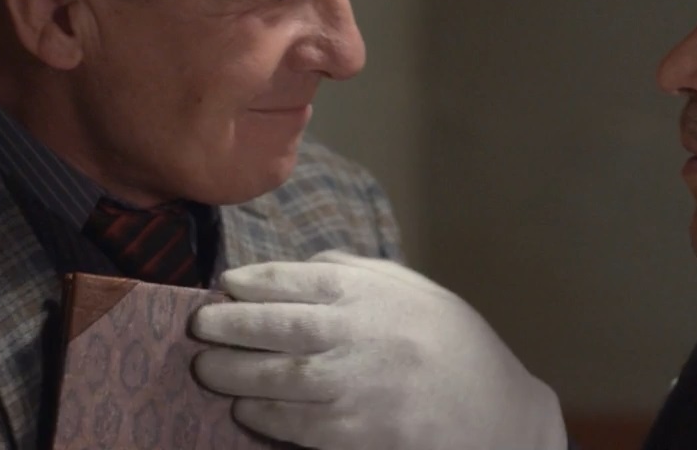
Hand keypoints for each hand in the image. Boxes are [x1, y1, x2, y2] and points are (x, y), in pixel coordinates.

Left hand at [190, 250, 566, 449]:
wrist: (497, 412)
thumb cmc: (452, 345)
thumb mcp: (414, 290)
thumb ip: (358, 271)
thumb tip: (301, 265)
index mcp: (372, 295)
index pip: (295, 280)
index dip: (251, 283)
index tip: (225, 286)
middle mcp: (359, 336)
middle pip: (276, 328)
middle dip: (228, 326)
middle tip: (198, 327)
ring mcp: (356, 389)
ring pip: (276, 379)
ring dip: (233, 374)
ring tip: (206, 369)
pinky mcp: (356, 436)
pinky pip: (294, 426)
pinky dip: (263, 416)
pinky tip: (245, 408)